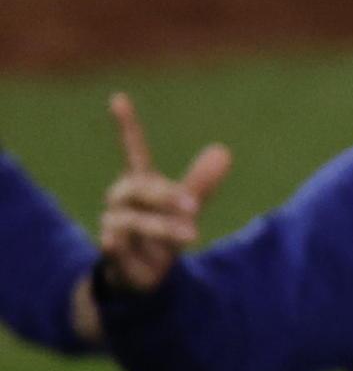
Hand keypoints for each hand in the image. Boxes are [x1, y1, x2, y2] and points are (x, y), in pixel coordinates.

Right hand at [93, 92, 233, 303]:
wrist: (139, 273)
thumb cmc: (161, 232)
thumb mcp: (184, 208)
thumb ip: (201, 183)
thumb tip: (223, 151)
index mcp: (140, 184)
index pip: (133, 151)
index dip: (127, 127)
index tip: (118, 98)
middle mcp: (122, 200)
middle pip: (138, 187)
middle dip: (166, 195)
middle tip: (195, 205)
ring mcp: (113, 224)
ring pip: (130, 219)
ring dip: (161, 226)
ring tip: (192, 235)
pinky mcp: (111, 252)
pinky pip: (112, 246)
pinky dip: (118, 246)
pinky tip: (117, 242)